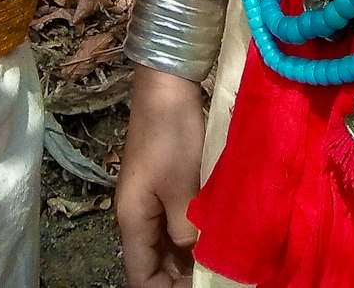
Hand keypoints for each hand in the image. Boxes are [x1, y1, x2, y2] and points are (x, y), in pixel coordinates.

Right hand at [116, 66, 206, 287]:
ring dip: (190, 258)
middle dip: (182, 277)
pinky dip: (193, 235)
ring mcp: (150, 200)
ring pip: (168, 245)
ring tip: (221, 263)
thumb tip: (197, 255)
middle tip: (217, 277)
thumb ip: (188, 231)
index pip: (143, 278)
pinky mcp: (165, 184)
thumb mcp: (183, 189)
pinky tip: (216, 236)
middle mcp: (137, 216)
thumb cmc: (172, 136)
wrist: (167, 85)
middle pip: (155, 264)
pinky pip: (176, 223)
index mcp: (132, 221)